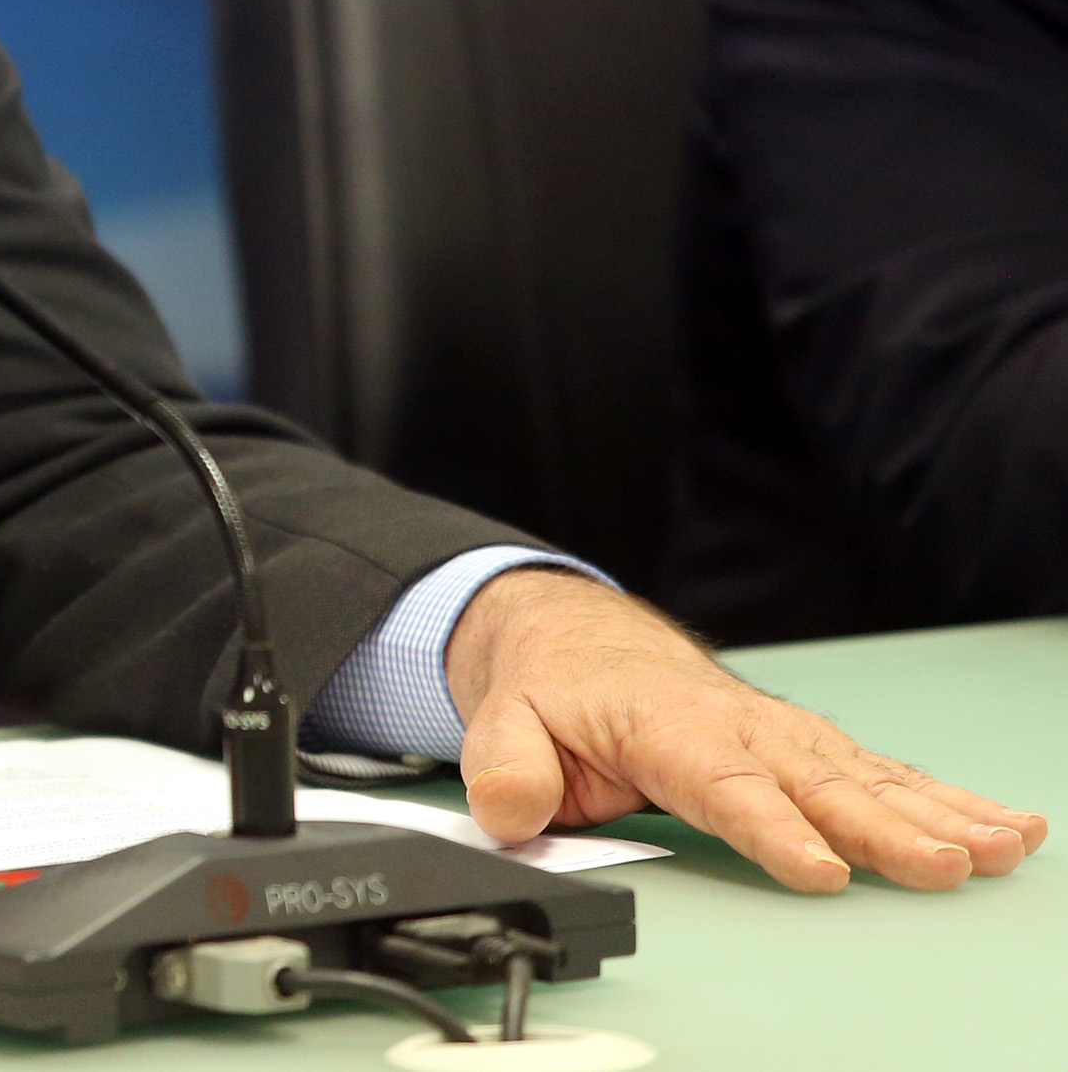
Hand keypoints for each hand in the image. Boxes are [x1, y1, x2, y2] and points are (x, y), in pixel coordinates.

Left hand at [446, 569, 1046, 891]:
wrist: (576, 637)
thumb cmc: (553, 688)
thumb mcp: (502, 721)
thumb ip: (506, 770)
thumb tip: (511, 813)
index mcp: (666, 725)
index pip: (724, 783)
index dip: (773, 826)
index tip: (819, 867)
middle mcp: (739, 725)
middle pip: (818, 782)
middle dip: (883, 827)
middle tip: (945, 866)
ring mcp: (781, 734)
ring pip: (867, 776)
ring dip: (936, 812)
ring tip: (1000, 845)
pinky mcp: (808, 746)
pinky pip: (881, 774)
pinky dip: (943, 799)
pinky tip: (1001, 827)